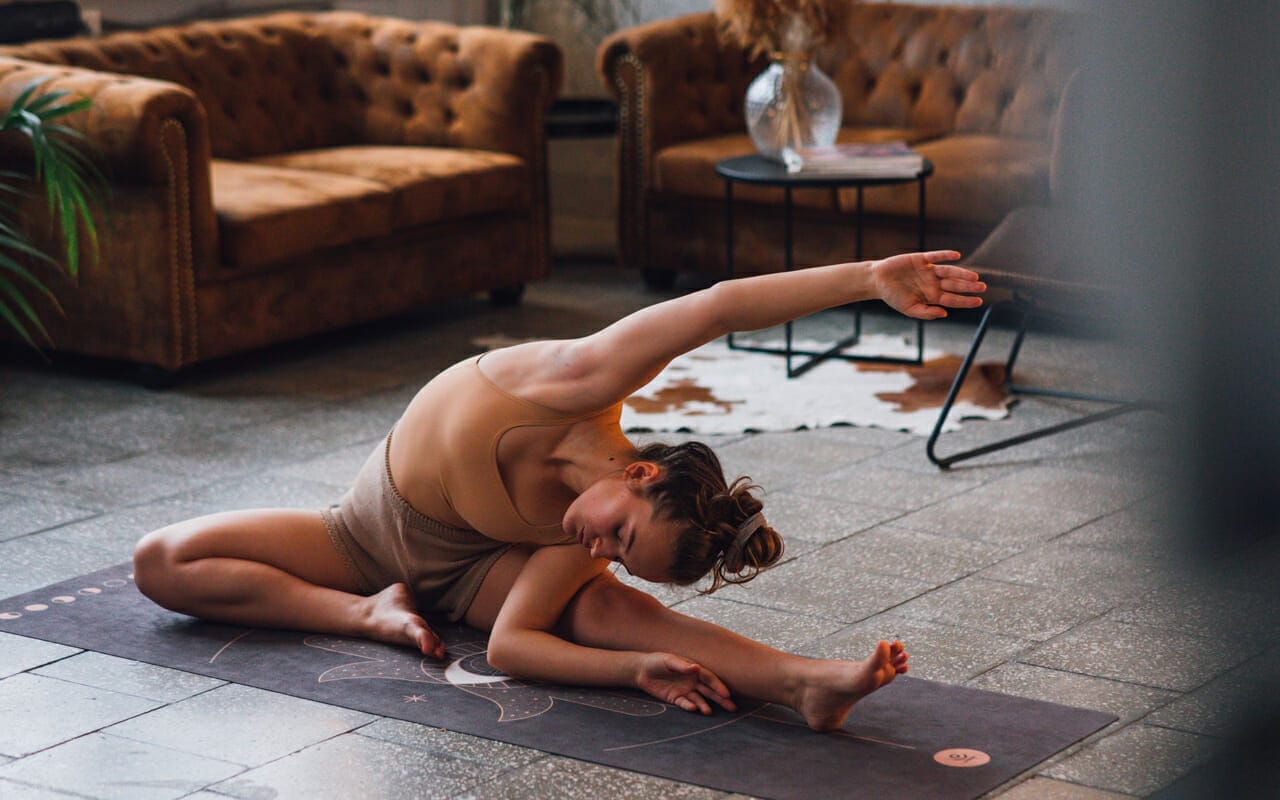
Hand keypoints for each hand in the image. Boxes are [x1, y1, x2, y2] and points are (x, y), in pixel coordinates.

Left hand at [636, 652, 735, 714]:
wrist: (641, 670)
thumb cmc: (657, 661)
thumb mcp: (669, 660)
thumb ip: (682, 666)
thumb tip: (696, 667)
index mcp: (694, 670)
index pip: (709, 679)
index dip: (718, 686)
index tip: (726, 694)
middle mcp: (692, 681)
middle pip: (709, 691)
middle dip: (721, 699)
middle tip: (732, 707)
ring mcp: (685, 690)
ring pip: (699, 699)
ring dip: (705, 705)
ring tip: (709, 712)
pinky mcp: (675, 698)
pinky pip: (685, 704)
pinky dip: (690, 706)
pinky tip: (694, 709)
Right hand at [871, 250, 985, 319]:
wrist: (877, 281)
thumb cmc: (893, 296)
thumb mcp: (909, 309)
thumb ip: (926, 313)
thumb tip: (945, 314)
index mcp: (931, 296)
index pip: (952, 299)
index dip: (966, 300)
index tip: (979, 301)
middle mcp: (933, 282)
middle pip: (954, 284)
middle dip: (968, 286)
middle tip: (983, 287)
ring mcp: (928, 270)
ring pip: (948, 271)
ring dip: (961, 273)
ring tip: (974, 276)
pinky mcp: (921, 259)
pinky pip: (935, 256)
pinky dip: (945, 255)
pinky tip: (956, 256)